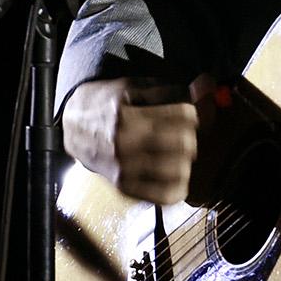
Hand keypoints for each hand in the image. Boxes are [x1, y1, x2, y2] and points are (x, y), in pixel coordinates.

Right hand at [62, 75, 213, 203]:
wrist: (73, 130)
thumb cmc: (107, 104)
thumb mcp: (134, 88)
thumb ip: (172, 89)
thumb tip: (208, 84)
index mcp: (127, 115)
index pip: (184, 115)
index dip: (192, 111)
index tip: (186, 113)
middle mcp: (125, 146)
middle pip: (186, 143)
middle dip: (191, 134)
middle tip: (183, 132)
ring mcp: (124, 171)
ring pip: (181, 170)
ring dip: (186, 159)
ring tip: (177, 151)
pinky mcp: (125, 189)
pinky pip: (166, 196)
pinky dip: (179, 185)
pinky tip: (174, 172)